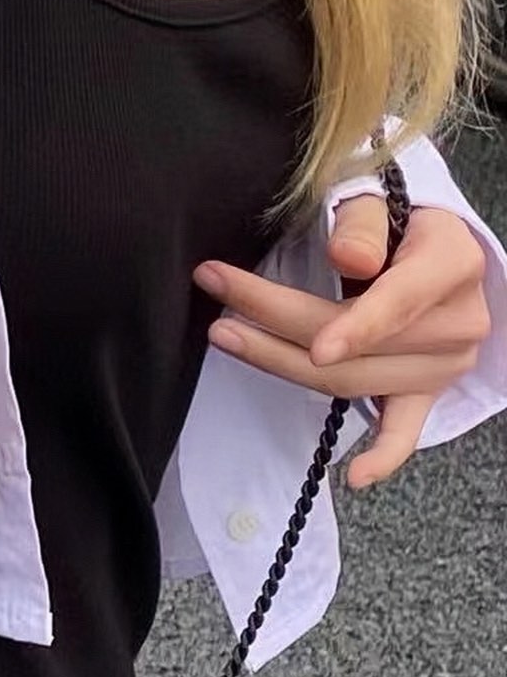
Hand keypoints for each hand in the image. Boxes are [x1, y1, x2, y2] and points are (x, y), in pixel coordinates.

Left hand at [193, 195, 491, 489]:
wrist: (423, 245)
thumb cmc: (393, 219)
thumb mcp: (379, 199)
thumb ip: (363, 223)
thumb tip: (349, 261)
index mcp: (452, 265)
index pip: (400, 301)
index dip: (357, 325)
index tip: (313, 342)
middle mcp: (458, 322)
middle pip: (359, 346)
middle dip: (279, 327)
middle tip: (218, 305)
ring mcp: (443, 366)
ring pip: (353, 382)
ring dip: (284, 365)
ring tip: (227, 335)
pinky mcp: (424, 393)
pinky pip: (405, 432)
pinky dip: (383, 456)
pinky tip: (357, 477)